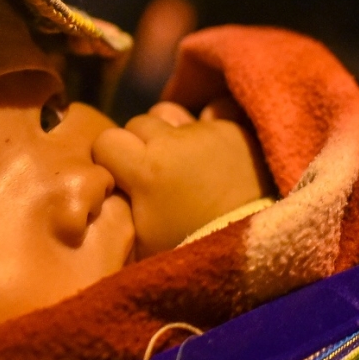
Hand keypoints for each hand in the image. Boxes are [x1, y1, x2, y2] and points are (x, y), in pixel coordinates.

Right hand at [91, 100, 271, 258]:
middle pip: (138, 122)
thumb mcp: (142, 240)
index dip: (110, 158)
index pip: (105, 140)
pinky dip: (210, 123)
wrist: (252, 247)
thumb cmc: (191, 248)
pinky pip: (214, 111)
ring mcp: (205, 132)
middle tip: (154, 171)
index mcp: (144, 169)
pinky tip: (212, 143)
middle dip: (139, 143)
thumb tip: (107, 191)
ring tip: (182, 156)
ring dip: (170, 130)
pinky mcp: (235, 129)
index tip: (121, 176)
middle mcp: (171, 141)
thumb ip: (119, 207)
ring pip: (171, 113)